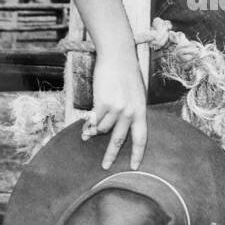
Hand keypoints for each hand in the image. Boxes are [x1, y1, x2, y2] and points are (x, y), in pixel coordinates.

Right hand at [82, 45, 147, 169]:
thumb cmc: (126, 74)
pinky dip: (87, 126)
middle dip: (111, 155)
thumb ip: (131, 111)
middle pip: (120, 140)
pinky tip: (83, 129)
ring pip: (103, 129)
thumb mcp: (136, 94)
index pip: (141, 138)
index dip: (138, 154)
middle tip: (105, 167)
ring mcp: (117, 109)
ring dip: (94, 133)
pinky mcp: (103, 104)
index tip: (135, 167)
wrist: (117, 57)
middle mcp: (130, 112)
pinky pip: (93, 121)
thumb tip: (122, 128)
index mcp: (141, 111)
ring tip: (87, 135)